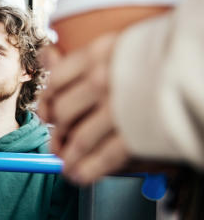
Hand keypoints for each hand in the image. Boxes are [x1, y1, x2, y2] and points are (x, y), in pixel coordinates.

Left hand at [38, 36, 129, 184]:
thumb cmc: (171, 53)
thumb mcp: (126, 43)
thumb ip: (90, 55)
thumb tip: (49, 57)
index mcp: (99, 53)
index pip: (57, 81)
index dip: (48, 102)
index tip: (47, 113)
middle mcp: (103, 80)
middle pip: (64, 112)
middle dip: (58, 133)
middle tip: (56, 143)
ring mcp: (119, 108)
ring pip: (79, 139)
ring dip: (69, 156)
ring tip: (66, 166)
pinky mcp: (137, 133)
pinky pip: (102, 157)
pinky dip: (87, 170)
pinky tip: (80, 176)